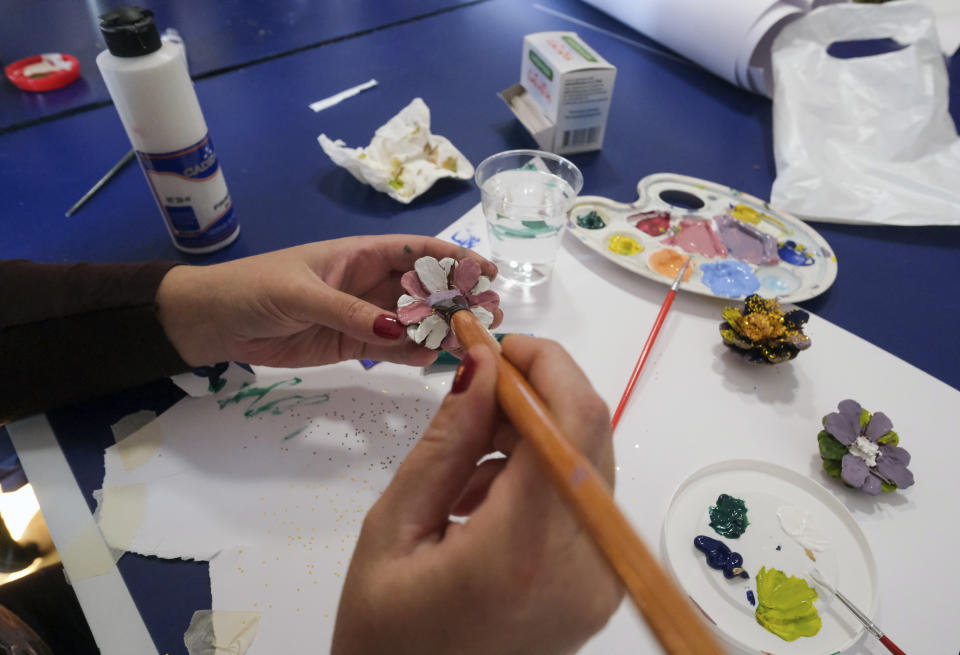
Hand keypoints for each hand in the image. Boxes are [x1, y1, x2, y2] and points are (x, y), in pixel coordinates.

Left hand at [155, 235, 499, 367]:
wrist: (215, 323)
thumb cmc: (254, 289)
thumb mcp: (301, 294)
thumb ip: (350, 312)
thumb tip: (399, 329)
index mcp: (359, 255)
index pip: (415, 252)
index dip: (452, 258)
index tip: (486, 270)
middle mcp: (369, 283)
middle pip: (423, 290)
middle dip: (457, 300)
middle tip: (489, 318)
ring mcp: (364, 316)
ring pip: (413, 322)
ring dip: (441, 332)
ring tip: (471, 345)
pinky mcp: (353, 345)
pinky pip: (392, 349)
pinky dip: (414, 355)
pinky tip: (433, 362)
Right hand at [332, 336, 622, 654]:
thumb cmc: (382, 638)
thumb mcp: (394, 530)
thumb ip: (447, 441)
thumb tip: (484, 363)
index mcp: (525, 549)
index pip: (570, 420)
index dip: (541, 363)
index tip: (491, 343)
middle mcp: (584, 564)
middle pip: (590, 434)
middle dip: (537, 392)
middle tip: (474, 390)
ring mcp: (599, 583)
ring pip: (588, 463)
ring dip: (536, 436)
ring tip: (463, 464)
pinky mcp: (597, 591)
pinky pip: (583, 503)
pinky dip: (541, 478)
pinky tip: (483, 499)